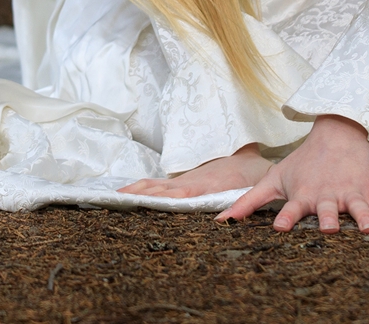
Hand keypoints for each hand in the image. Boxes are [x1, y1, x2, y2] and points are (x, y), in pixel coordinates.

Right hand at [117, 142, 270, 197]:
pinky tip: (127, 196)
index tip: (143, 203)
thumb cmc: (253, 171)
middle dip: (139, 194)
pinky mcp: (184, 182)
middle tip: (114, 200)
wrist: (250, 155)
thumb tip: (231, 211)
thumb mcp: (254, 181)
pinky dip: (142, 191)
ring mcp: (186, 180)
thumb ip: (245, 196)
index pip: (180, 193)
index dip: (162, 198)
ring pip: (156, 186)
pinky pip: (160, 186)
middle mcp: (192, 181)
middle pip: (161, 189)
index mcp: (207, 184)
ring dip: (136, 191)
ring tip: (113, 198)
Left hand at [215, 114, 368, 233]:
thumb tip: (220, 221)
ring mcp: (352, 194)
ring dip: (367, 219)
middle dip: (330, 222)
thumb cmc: (303, 162)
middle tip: (331, 230)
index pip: (292, 211)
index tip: (279, 227)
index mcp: (305, 197)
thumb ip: (248, 201)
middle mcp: (329, 198)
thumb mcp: (275, 178)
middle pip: (329, 213)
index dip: (285, 218)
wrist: (336, 131)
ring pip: (361, 210)